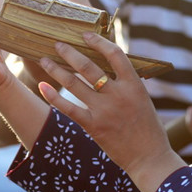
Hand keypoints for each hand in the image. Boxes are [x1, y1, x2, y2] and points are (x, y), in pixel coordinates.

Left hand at [37, 32, 184, 191]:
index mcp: (134, 84)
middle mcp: (118, 94)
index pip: (115, 54)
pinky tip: (42, 86)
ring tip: (45, 59)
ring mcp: (104, 110)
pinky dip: (53, 96)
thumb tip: (107, 67)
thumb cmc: (148, 127)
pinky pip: (68, 108)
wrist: (149, 156)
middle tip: (57, 43)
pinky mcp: (93, 125)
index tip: (85, 35)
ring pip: (74, 84)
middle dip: (70, 53)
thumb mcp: (142, 98)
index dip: (99, 42)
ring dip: (57, 69)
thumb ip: (126, 83)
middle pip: (89, 67)